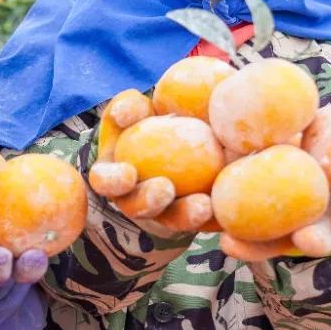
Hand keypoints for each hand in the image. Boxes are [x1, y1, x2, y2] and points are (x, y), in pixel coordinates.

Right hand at [87, 89, 213, 235]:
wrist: (188, 138)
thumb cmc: (155, 120)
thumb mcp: (138, 110)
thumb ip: (129, 106)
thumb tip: (123, 114)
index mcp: (114, 175)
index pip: (104, 181)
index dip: (112, 181)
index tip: (128, 172)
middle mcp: (134, 199)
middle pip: (137, 208)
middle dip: (148, 202)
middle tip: (165, 188)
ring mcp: (164, 214)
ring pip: (173, 220)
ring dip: (185, 215)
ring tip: (203, 205)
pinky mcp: (196, 219)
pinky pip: (205, 223)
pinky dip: (216, 217)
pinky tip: (226, 205)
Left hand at [220, 113, 330, 261]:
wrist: (291, 171)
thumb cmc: (330, 156)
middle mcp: (317, 227)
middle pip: (319, 239)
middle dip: (315, 241)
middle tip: (309, 240)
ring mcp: (284, 234)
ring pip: (271, 245)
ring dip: (255, 248)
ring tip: (234, 245)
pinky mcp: (252, 231)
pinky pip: (242, 236)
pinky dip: (235, 241)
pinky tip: (220, 240)